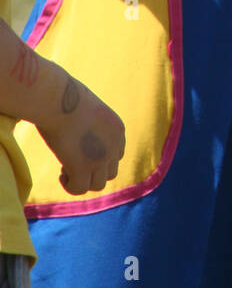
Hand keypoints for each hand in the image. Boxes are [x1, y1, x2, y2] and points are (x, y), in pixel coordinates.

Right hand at [36, 72, 125, 195]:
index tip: (81, 151)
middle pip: (110, 172)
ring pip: (98, 185)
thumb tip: (80, 136)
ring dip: (83, 180)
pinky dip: (71, 186)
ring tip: (66, 169)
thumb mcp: (88, 109)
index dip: (99, 158)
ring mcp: (101, 158)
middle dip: (92, 171)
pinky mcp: (83, 167)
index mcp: (117, 129)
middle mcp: (114, 145)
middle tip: (72, 160)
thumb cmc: (66, 98)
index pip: (116, 155)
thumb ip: (91, 125)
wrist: (58, 99)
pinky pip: (80, 189)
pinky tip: (62, 175)